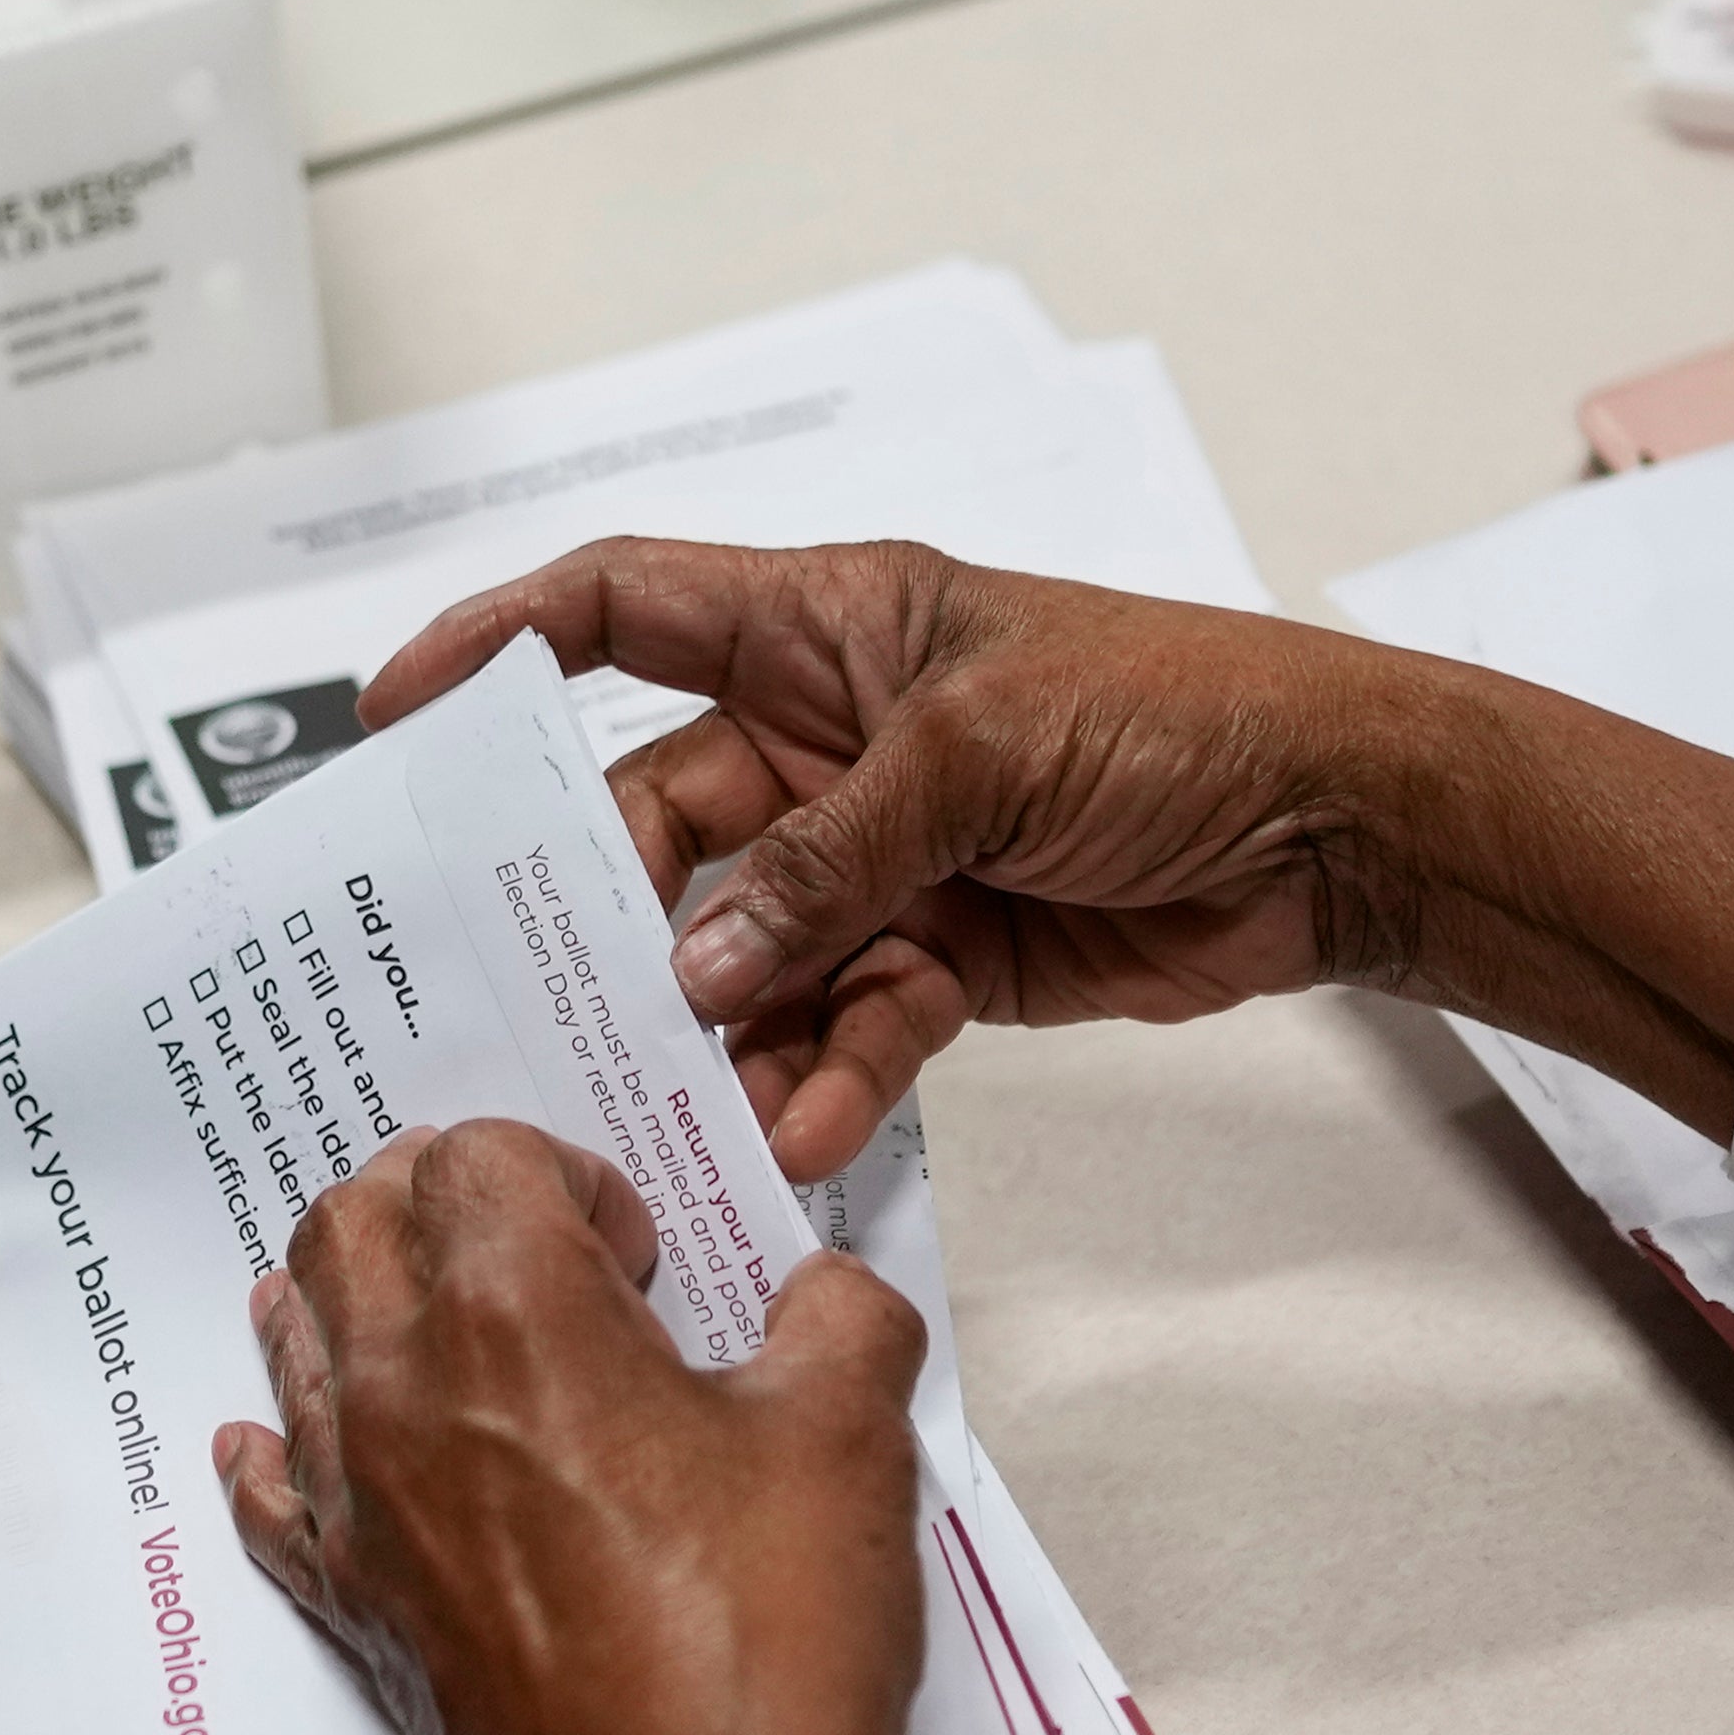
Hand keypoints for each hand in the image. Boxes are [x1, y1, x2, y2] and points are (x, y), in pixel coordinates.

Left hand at [211, 1120, 931, 1734]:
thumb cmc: (761, 1651)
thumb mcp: (851, 1437)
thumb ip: (839, 1318)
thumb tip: (824, 1295)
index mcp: (511, 1317)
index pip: (475, 1155)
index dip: (566, 1171)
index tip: (640, 1254)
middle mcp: (400, 1394)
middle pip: (352, 1222)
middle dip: (439, 1202)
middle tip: (540, 1255)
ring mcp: (358, 1507)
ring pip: (295, 1339)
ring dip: (353, 1295)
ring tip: (434, 1312)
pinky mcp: (351, 1609)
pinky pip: (269, 1496)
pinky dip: (278, 1446)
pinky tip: (279, 1440)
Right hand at [364, 540, 1733, 1177]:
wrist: (1341, 824)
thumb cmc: (1182, 708)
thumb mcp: (981, 754)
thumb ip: (829, 860)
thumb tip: (697, 962)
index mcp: (820, 624)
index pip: (615, 608)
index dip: (497, 647)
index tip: (393, 718)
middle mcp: (825, 735)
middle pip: (658, 824)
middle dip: (615, 920)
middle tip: (552, 1010)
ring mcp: (875, 854)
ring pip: (740, 954)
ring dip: (719, 1033)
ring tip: (685, 1111)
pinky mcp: (935, 956)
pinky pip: (837, 1024)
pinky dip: (820, 1078)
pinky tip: (806, 1126)